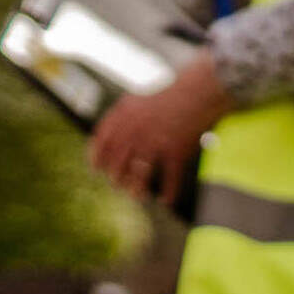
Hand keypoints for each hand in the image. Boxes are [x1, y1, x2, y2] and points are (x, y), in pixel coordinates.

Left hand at [87, 54, 235, 202]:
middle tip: (116, 185)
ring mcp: (157, 142)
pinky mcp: (177, 151)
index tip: (96, 169)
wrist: (198, 93)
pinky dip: (169, 191)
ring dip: (137, 188)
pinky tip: (166, 200)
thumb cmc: (169, 97)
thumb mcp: (136, 100)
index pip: (102, 140)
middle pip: (118, 160)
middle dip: (115, 176)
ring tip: (136, 195)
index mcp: (124, 115)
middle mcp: (137, 129)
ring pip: (141, 173)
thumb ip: (120, 117)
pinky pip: (170, 177)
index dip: (96, 157)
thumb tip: (107, 136)